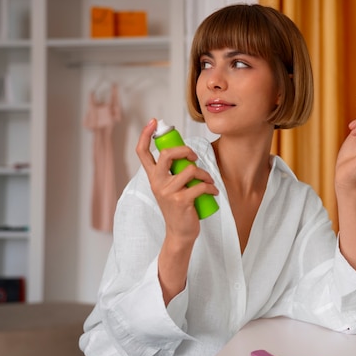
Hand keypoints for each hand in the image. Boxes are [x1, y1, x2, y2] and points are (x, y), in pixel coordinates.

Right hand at [136, 119, 218, 244]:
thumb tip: (188, 154)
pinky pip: (200, 186)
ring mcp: (167, 192)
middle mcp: (157, 183)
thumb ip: (173, 172)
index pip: (142, 153)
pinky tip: (213, 191)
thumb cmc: (179, 208)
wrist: (180, 233)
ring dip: (204, 174)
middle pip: (166, 154)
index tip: (153, 122)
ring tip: (208, 182)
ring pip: (190, 170)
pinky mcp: (180, 201)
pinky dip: (210, 187)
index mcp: (153, 177)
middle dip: (184, 150)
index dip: (145, 135)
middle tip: (194, 157)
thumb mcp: (170, 188)